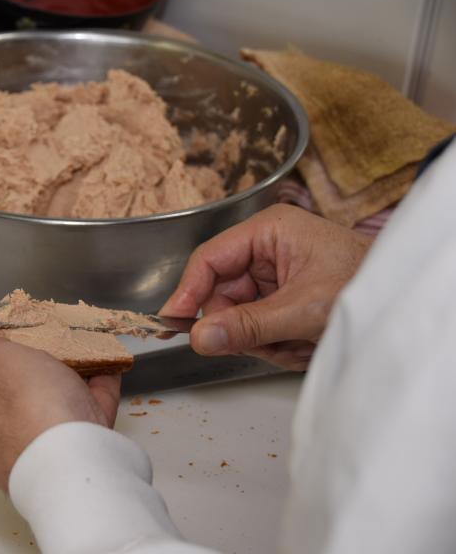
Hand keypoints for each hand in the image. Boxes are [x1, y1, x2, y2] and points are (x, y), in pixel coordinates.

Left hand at [0, 337, 120, 490]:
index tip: (22, 345)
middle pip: (19, 394)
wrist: (70, 458)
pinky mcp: (73, 454)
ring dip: (73, 378)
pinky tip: (108, 367)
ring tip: (88, 353)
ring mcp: (37, 449)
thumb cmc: (26, 406)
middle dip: (40, 371)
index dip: (1, 360)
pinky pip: (87, 413)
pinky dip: (98, 390)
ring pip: (56, 404)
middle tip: (58, 347)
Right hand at [159, 204, 372, 369]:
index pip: (209, 260)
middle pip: (222, 296)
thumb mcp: (304, 308)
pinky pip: (258, 329)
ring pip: (239, 318)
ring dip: (265, 341)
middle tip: (271, 344)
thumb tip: (199, 338)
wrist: (407, 302)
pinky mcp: (282, 298)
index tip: (170, 325)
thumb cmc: (367, 285)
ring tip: (299, 344)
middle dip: (244, 327)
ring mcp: (274, 276)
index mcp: (267, 231)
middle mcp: (266, 250)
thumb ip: (249, 325)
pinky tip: (304, 345)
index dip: (187, 293)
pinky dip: (278, 345)